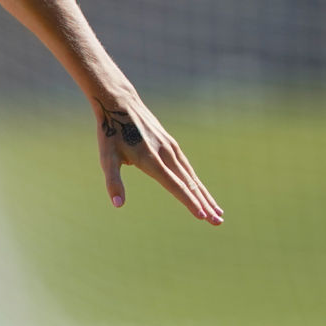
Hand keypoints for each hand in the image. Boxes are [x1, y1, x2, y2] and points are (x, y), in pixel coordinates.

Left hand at [93, 90, 222, 223]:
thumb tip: (118, 205)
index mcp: (150, 160)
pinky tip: (201, 191)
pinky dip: (197, 181)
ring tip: (217, 212)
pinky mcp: (171, 144)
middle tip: (218, 222)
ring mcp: (171, 148)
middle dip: (204, 204)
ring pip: (192, 176)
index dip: (188, 202)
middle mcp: (165, 154)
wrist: (120, 104)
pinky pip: (187, 166)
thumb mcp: (106, 158)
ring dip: (205, 195)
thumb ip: (113, 182)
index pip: (174, 185)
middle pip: (189, 184)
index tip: (202, 216)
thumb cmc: (110, 134)